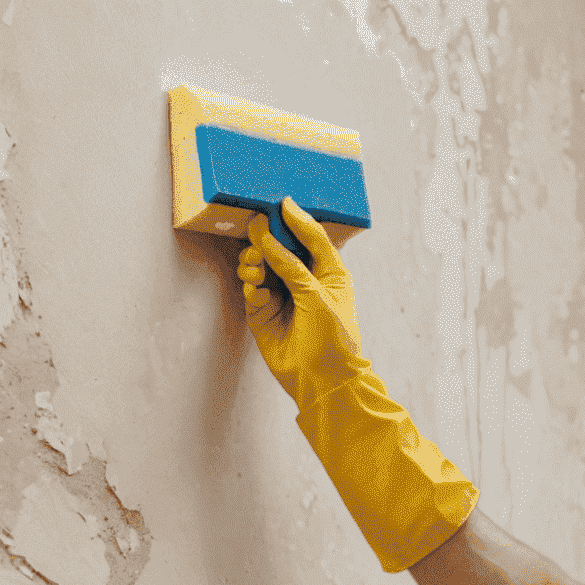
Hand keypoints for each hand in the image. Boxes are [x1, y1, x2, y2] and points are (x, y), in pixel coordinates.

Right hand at [237, 198, 362, 406]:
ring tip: (254, 267)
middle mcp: (304, 281)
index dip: (296, 220)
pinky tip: (255, 290)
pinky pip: (252, 289)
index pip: (311, 237)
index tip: (279, 204)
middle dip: (266, 240)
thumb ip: (290, 264)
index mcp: (328, 273)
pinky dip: (250, 285)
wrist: (323, 380)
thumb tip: (266, 232)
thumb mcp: (317, 294)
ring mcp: (282, 297)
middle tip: (255, 234)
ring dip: (254, 261)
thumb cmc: (334, 338)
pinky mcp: (264, 314)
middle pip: (280, 248)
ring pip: (261, 265)